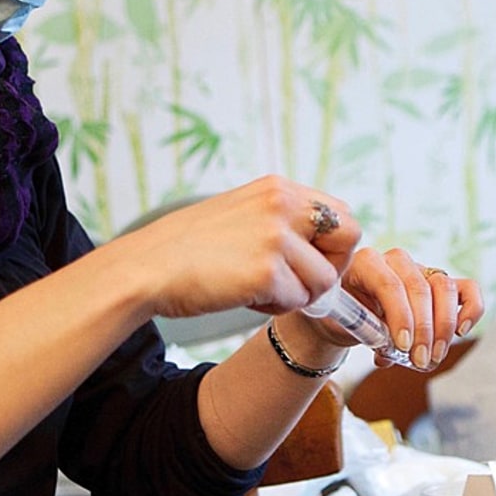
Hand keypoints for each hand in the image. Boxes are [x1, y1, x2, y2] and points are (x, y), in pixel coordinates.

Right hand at [120, 176, 359, 320]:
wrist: (146, 268)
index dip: (332, 244)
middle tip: (300, 282)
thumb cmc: (188, 248)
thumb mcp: (241, 214)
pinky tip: (244, 296)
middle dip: (331, 267)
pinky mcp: (266, 272)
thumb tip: (321, 248)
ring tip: (258, 289)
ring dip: (297, 293)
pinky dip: (274, 306)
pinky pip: (297, 301)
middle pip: (349, 238)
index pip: (340, 213)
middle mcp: (281, 204)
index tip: (310, 262)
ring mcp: (275, 237)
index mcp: (276, 188)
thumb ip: (280, 220)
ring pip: (324, 279)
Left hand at [319, 247, 484, 369]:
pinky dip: (471, 309)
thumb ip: (363, 333)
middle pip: (419, 288)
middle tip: (421, 361)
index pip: (389, 284)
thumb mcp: (344, 324)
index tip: (403, 347)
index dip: (400, 316)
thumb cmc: (344, 317)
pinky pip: (467, 288)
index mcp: (365, 263)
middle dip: (423, 330)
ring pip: (444, 287)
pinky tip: (461, 332)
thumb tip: (387, 355)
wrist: (347, 313)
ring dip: (444, 326)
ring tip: (435, 356)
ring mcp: (421, 269)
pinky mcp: (441, 283)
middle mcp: (395, 260)